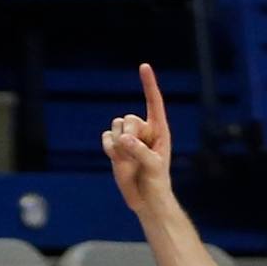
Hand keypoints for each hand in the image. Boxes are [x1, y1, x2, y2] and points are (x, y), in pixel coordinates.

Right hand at [102, 63, 173, 213]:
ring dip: (119, 144)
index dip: (149, 84)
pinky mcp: (116, 147)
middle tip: (136, 154)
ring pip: (115, 126)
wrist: (145, 199)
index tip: (144, 66)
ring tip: (128, 160)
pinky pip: (106, 138)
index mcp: (159, 130)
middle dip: (129, 135)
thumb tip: (123, 138)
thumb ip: (140, 151)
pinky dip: (109, 149)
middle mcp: (143, 130)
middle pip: (128, 118)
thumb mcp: (153, 166)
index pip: (154, 102)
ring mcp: (128, 138)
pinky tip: (118, 160)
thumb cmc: (156, 183)